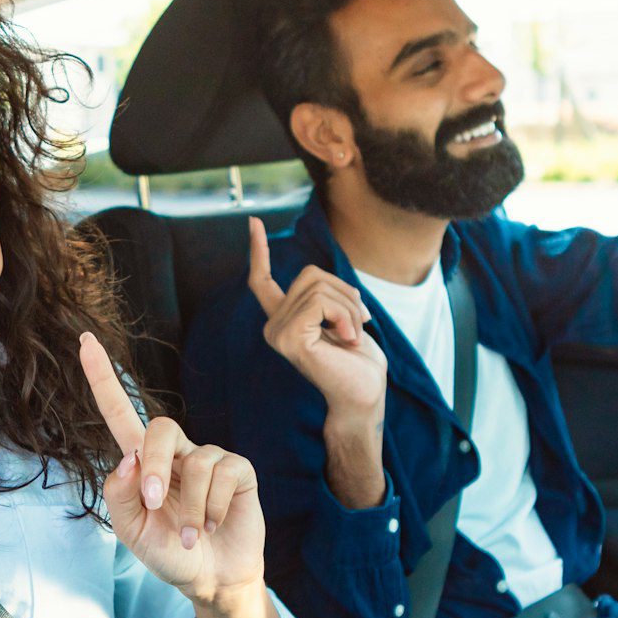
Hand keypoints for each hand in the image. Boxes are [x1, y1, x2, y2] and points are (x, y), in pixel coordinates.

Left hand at [78, 332, 264, 606]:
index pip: (120, 412)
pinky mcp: (239, 472)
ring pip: (195, 461)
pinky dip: (213, 508)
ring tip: (192, 535)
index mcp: (142, 464)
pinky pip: (223, 474)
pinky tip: (214, 525)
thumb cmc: (170, 553)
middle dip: (156, 465)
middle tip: (155, 504)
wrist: (210, 580)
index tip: (85, 341)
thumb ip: (120, 494)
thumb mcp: (132, 531)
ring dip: (191, 508)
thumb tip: (131, 456)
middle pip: (161, 428)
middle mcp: (176, 454)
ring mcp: (209, 460)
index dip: (103, 378)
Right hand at [246, 217, 387, 422]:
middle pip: (310, 275)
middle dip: (345, 293)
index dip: (258, 251)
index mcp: (284, 320)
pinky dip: (344, 315)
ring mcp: (277, 332)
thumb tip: (322, 282)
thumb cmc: (358, 362)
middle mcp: (273, 326)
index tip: (253, 222)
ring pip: (318, 287)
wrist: (364, 395)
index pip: (262, 282)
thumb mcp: (344, 317)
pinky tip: (347, 338)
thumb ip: (328, 296)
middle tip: (360, 323)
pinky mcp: (289, 338)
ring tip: (353, 335)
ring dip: (349, 306)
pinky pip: (320, 302)